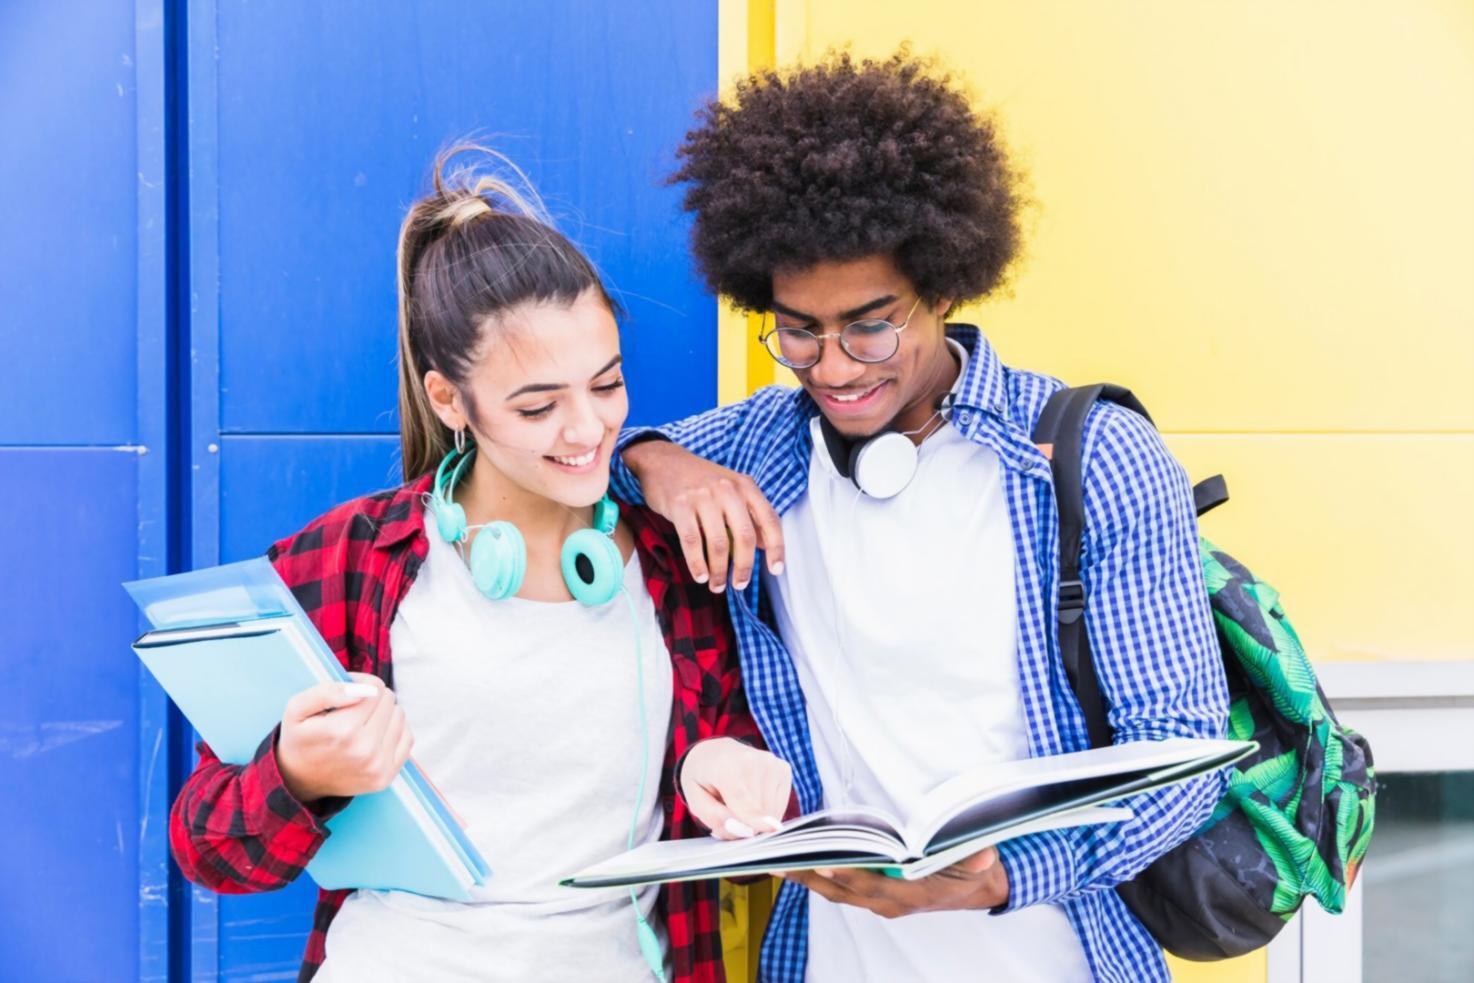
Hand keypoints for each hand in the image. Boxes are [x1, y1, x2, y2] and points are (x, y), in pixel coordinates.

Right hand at [276, 672, 413, 801]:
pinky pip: (407, 737)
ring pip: (400, 716)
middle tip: (353, 708)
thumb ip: (326, 692)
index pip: (375, 688)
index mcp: (343, 731)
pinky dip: (394, 731)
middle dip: (372, 698)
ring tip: (362, 722)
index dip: (361, 682)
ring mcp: (378, 766)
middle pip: (388, 700)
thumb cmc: (300, 738)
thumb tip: (363, 690)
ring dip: (383, 714)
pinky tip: (374, 736)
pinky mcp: (386, 777)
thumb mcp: (297, 708)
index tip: (348, 690)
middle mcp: (365, 750)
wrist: (298, 781)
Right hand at [623, 439, 783, 592]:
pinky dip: (697, 564)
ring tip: (717, 584)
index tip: (776, 569)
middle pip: (744, 537)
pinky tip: (700, 575)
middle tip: (740, 584)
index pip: (769, 520)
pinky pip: (692, 542)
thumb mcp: (731, 489)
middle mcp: (728, 489)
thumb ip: (749, 514)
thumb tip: (764, 544)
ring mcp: (703, 497)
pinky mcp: (680, 505)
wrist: (663, 461)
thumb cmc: (700, 479)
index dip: (776, 548)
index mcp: (745, 486)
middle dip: (743, 567)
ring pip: (718, 544)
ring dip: (718, 571)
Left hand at [680, 738, 791, 838]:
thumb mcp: (696, 800)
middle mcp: (751, 759)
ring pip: (771, 810)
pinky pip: (779, 806)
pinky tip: (753, 798)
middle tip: (728, 813)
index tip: (769, 829)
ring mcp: (771, 763)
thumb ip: (716, 817)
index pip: (741, 796)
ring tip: (739, 802)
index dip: (753, 817)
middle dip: (746, 823)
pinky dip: (767, 811)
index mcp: (724, 765)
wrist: (716, 752)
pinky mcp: (783, 769)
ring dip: (757, 818)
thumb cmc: (705, 779)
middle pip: (758, 809)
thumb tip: (748, 831)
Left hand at [783, 847, 1008, 916]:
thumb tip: (983, 852)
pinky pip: (839, 887)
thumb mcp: (979, 862)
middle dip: (808, 876)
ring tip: (774, 860)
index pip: (870, 885)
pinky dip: (817, 875)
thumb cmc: (972, 870)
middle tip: (776, 860)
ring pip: (834, 891)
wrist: (976, 887)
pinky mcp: (874, 895)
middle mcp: (888, 902)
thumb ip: (976, 858)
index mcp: (908, 894)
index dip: (847, 875)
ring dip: (805, 877)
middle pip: (840, 890)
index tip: (822, 862)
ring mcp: (879, 901)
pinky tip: (797, 860)